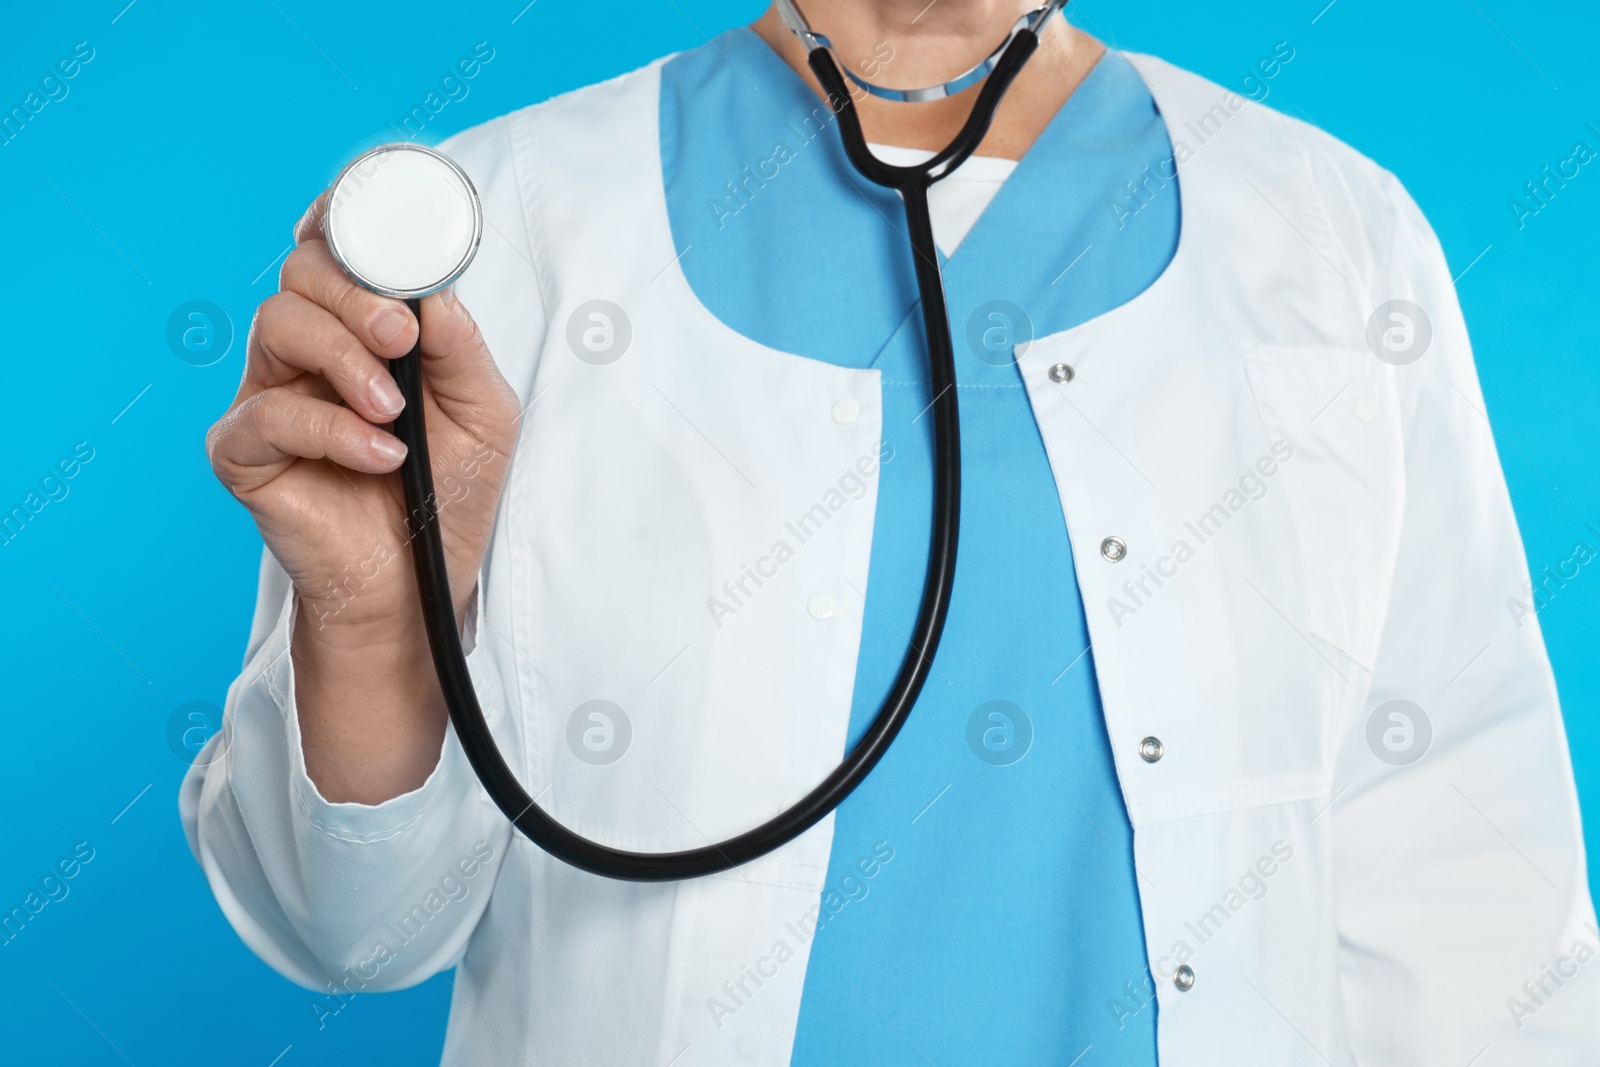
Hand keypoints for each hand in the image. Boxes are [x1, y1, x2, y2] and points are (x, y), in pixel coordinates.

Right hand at [206, 190, 519, 801]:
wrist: (422, 582)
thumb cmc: (448, 492)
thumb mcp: (483, 414)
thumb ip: (459, 348)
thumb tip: (432, 291)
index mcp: (362, 326)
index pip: (337, 248)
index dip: (344, 217)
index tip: (372, 215)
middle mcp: (308, 349)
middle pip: (303, 273)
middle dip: (355, 294)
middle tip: (402, 338)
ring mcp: (270, 394)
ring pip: (277, 325)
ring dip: (343, 358)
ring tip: (393, 410)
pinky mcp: (244, 452)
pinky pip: (268, 415)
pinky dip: (330, 430)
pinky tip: (379, 455)